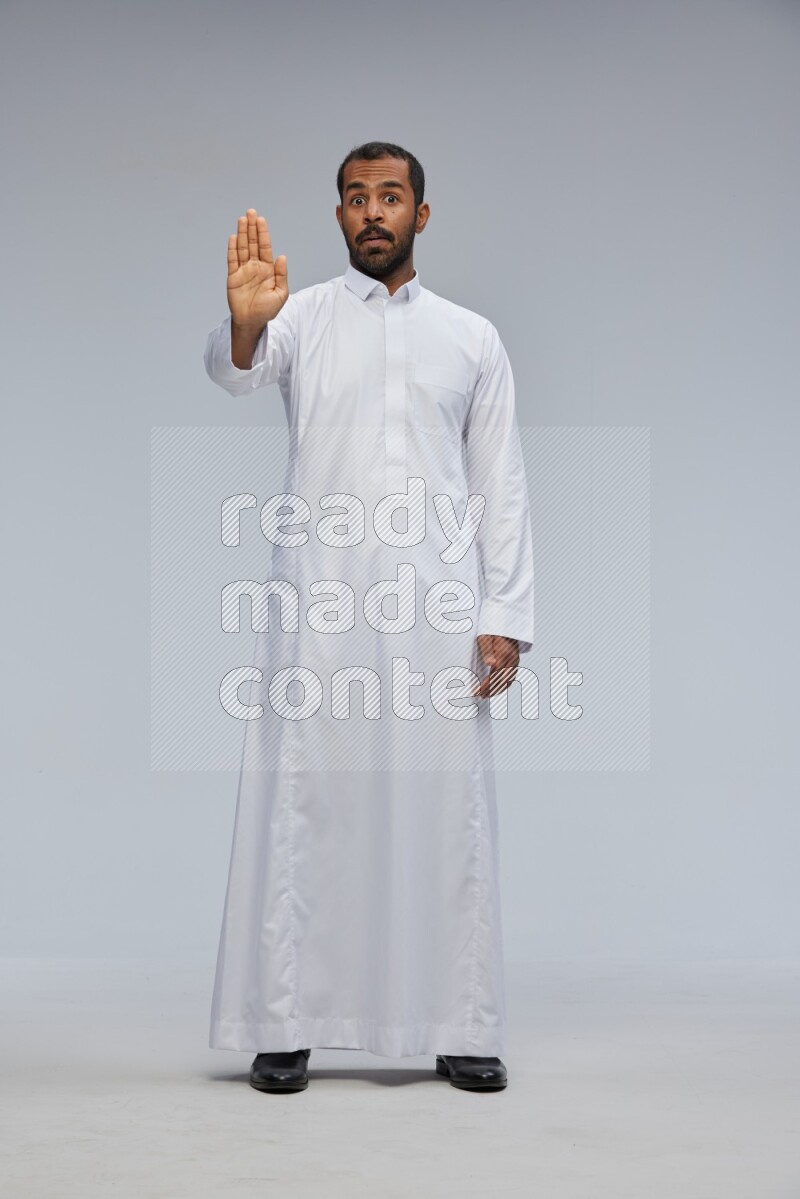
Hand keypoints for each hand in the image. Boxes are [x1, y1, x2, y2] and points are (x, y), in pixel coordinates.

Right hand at [227, 208, 288, 328]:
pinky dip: (232, 249)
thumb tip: (282, 256)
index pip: (265, 247)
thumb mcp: (281, 294)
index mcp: (267, 269)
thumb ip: (282, 275)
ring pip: (242, 248)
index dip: (263, 233)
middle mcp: (255, 267)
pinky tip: (234, 238)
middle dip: (252, 228)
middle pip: (252, 243)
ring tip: (242, 219)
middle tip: (250, 212)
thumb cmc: (268, 310)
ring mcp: (243, 270)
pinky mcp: (233, 277)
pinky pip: (232, 261)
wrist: (252, 322)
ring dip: (242, 234)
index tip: (261, 220)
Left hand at [472, 635, 519, 698]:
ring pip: (508, 681)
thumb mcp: (485, 637)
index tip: (476, 692)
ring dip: (497, 690)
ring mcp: (515, 661)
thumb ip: (487, 651)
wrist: (504, 623)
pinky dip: (503, 685)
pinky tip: (495, 688)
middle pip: (502, 680)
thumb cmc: (492, 630)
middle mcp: (512, 659)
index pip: (494, 675)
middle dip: (490, 690)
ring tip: (486, 695)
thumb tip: (490, 664)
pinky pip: (511, 678)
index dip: (485, 686)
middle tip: (480, 696)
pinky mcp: (515, 662)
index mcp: (504, 653)